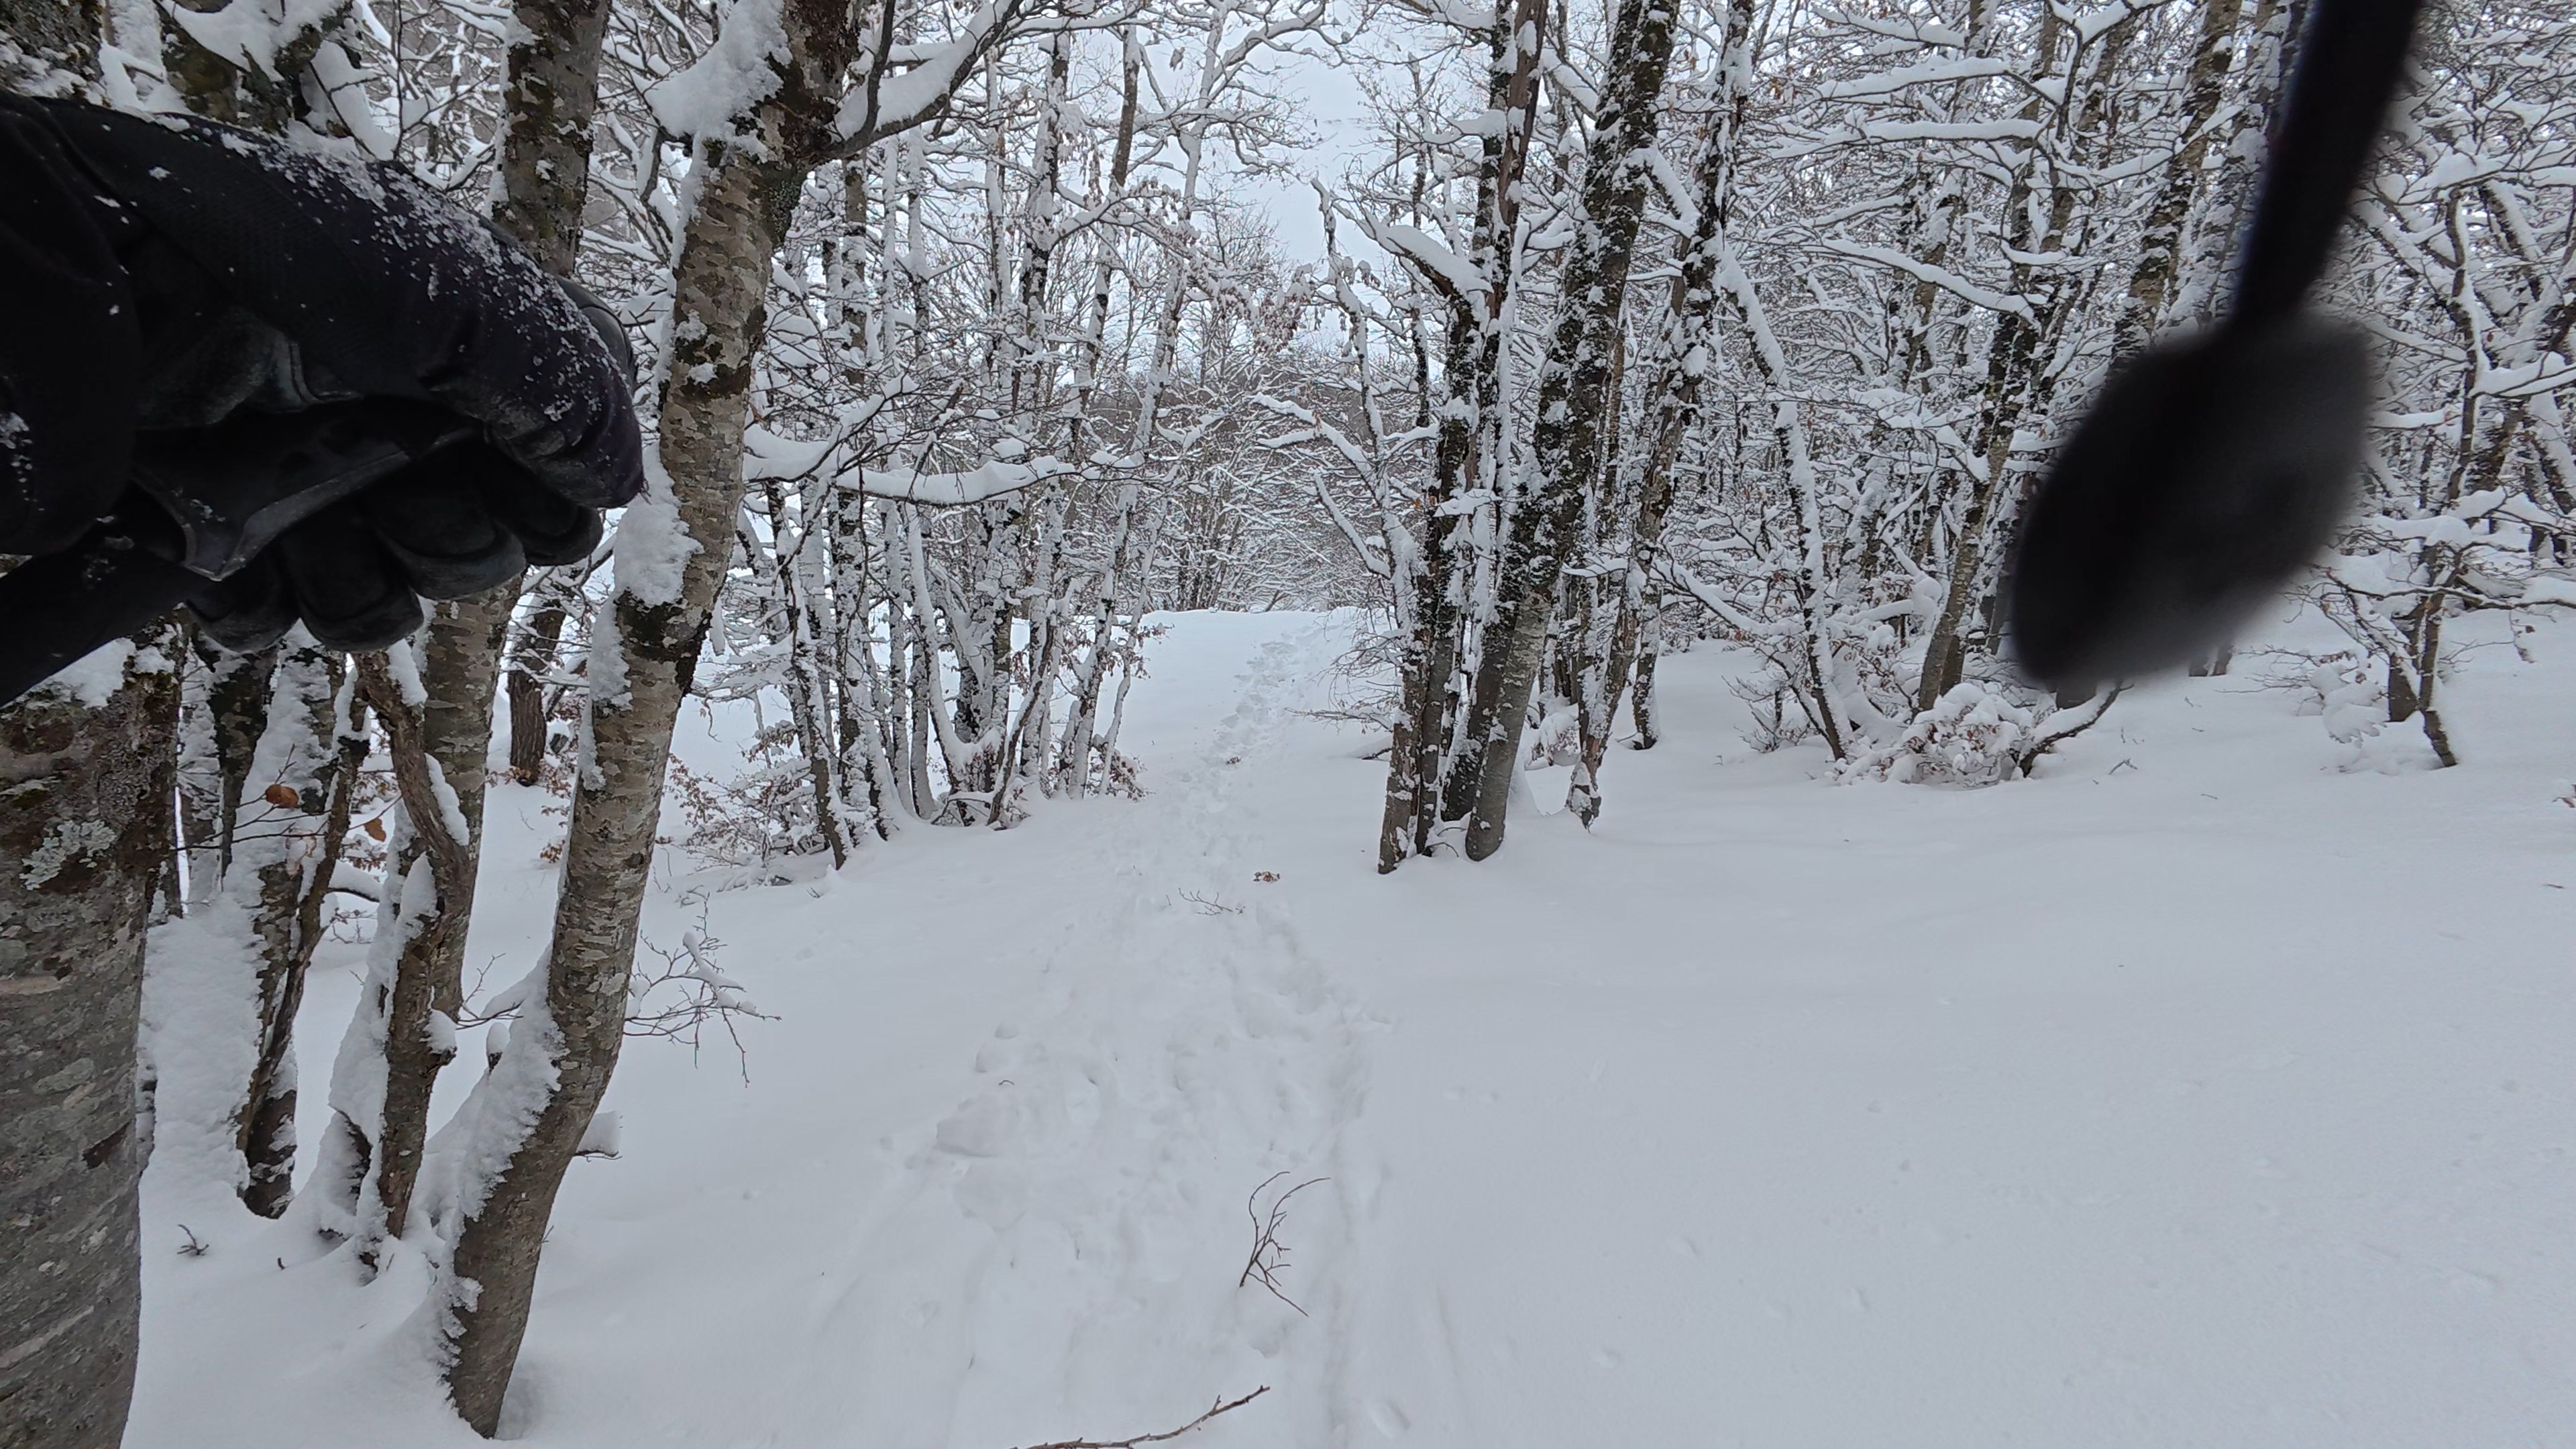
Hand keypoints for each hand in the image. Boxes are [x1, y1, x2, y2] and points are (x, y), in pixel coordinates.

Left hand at [0, 95, 643, 680]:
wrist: (99, 289)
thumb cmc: (274, 263)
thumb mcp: (458, 298)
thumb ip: (570, 390)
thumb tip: (623, 488)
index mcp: (463, 358)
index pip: (565, 455)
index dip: (560, 493)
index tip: (534, 489)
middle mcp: (394, 426)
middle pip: (491, 548)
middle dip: (455, 542)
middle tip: (398, 490)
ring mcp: (307, 484)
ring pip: (391, 603)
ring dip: (362, 582)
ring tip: (306, 522)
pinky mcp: (219, 539)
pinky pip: (277, 626)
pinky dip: (264, 607)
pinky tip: (237, 558)